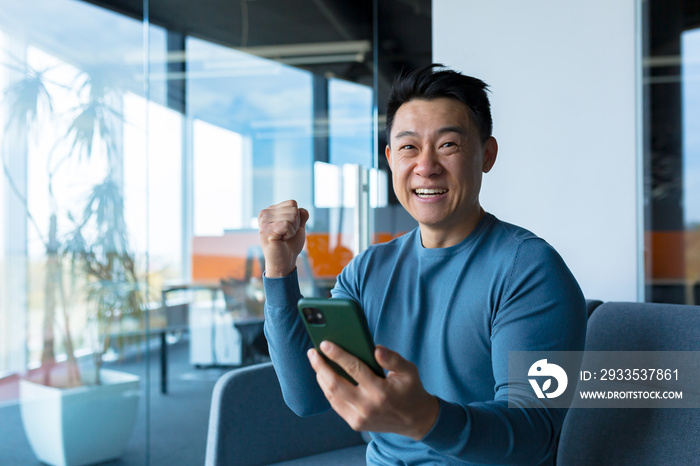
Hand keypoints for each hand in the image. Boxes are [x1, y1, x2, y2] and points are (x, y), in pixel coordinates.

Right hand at [258, 200, 309, 276]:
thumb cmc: (290, 244)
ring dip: (293, 229)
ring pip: (292, 216)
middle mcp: (264, 213)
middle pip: (293, 209)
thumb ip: (301, 216)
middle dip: (296, 223)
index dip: (297, 217)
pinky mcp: (266, 230)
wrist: (285, 261)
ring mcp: (263, 221)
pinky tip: (282, 239)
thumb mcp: (298, 227)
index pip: (292, 203)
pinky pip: (287, 224)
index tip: (289, 228)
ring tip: (284, 237)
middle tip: (286, 234)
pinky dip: (290, 233)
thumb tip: (303, 210)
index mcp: (270, 210)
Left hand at [307, 342, 439, 439]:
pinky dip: (327, 389)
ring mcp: (359, 417)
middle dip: (320, 366)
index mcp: (380, 391)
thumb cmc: (410, 390)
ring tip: (316, 362)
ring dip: (321, 377)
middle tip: (312, 352)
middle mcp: (367, 406)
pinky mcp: (355, 423)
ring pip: (331, 395)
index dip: (337, 355)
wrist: (415, 421)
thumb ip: (392, 358)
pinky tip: (325, 377)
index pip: (353, 369)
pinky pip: (335, 404)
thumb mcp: (409, 370)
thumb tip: (375, 349)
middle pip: (335, 384)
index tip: (324, 344)